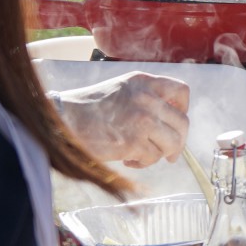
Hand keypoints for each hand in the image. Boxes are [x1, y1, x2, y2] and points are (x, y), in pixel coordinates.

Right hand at [52, 72, 190, 167]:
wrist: (62, 120)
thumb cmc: (89, 109)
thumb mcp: (121, 90)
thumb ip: (146, 98)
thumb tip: (171, 121)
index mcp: (143, 82)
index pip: (181, 91)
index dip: (183, 109)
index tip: (174, 122)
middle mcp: (146, 98)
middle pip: (182, 123)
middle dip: (178, 141)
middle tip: (170, 153)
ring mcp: (142, 119)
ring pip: (172, 143)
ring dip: (160, 154)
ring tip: (140, 155)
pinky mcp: (134, 141)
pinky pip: (153, 158)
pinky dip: (143, 163)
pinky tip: (127, 159)